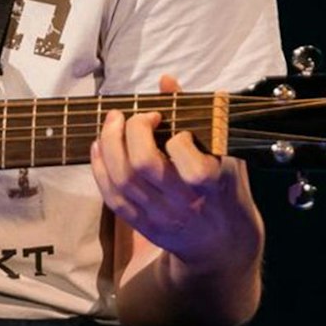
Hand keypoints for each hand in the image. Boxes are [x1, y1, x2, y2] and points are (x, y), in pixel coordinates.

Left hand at [89, 74, 263, 273]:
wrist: (223, 244)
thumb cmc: (226, 188)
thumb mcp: (223, 153)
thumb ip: (195, 116)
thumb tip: (166, 81)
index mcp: (213, 186)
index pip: (192, 167)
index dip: (179, 141)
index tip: (178, 128)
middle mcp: (184, 205)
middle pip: (145, 166)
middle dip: (134, 132)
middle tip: (139, 116)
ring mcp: (160, 217)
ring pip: (123, 181)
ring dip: (110, 144)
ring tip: (113, 123)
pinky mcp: (142, 226)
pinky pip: (112, 198)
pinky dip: (100, 168)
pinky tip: (99, 147)